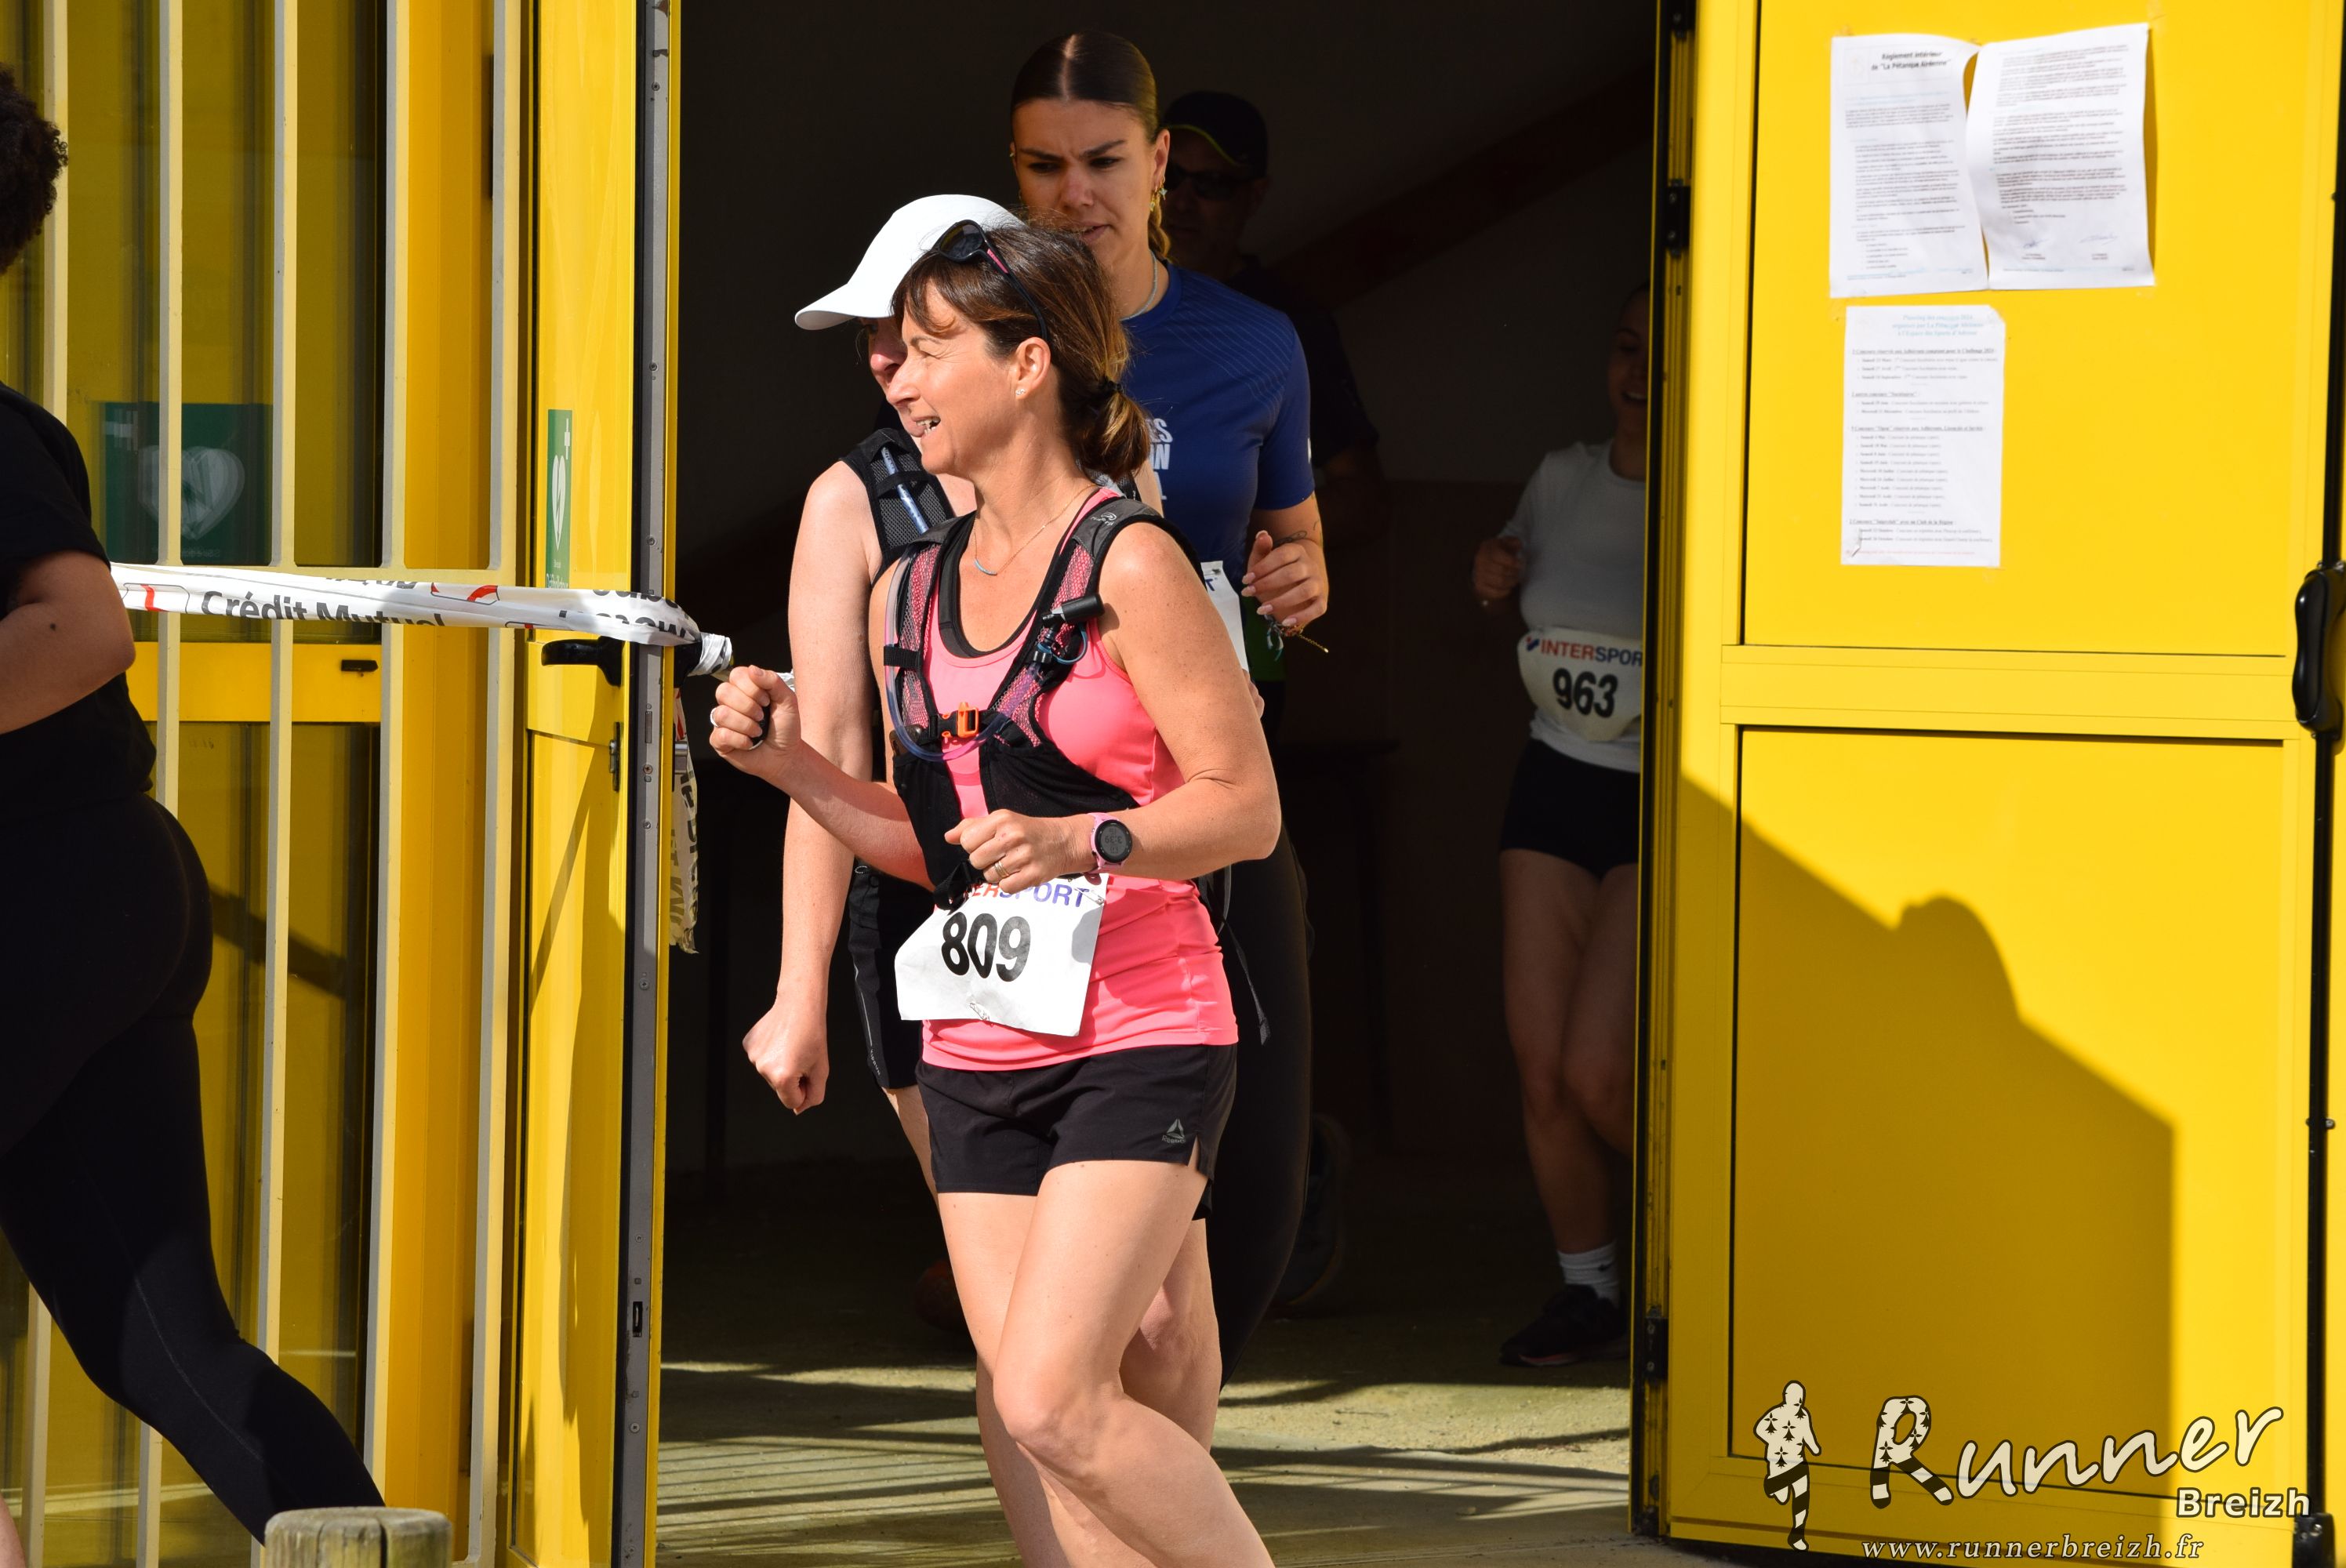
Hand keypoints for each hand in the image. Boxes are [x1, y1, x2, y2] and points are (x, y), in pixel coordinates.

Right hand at [709, 665, 796, 781]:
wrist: (786, 755)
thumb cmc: (785, 728)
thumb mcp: (787, 700)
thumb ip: (773, 681)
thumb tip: (752, 669)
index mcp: (745, 688)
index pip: (736, 675)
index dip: (752, 688)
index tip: (767, 700)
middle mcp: (731, 702)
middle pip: (723, 691)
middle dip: (748, 706)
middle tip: (762, 717)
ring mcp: (723, 721)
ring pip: (721, 714)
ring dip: (746, 725)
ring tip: (757, 732)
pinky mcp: (719, 740)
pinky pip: (721, 734)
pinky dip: (740, 740)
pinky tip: (749, 743)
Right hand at [741, 993, 827, 1112]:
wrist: (800, 1004)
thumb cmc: (813, 1034)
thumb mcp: (821, 1070)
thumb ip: (814, 1095)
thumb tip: (799, 1109)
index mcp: (782, 1077)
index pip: (791, 1102)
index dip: (803, 1090)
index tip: (808, 1073)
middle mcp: (763, 1069)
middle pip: (780, 1088)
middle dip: (792, 1077)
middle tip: (802, 1055)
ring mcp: (753, 1057)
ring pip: (770, 1074)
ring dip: (781, 1065)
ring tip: (791, 1045)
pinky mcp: (748, 1045)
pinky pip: (762, 1059)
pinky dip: (771, 1053)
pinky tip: (779, 1039)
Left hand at [946, 810, 1088, 893]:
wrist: (1064, 841)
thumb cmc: (1027, 831)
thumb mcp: (1002, 820)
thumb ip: (972, 827)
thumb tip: (948, 837)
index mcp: (1001, 819)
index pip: (967, 841)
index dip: (973, 846)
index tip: (987, 844)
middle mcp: (1012, 836)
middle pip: (976, 860)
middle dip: (985, 861)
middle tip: (1001, 855)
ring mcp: (1023, 856)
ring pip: (990, 876)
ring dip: (998, 874)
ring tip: (1012, 863)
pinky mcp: (1033, 875)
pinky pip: (1005, 888)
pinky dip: (1009, 884)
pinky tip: (1019, 873)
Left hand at [1242, 529, 1328, 633]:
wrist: (1297, 585)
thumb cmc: (1275, 573)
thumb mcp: (1263, 562)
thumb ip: (1262, 549)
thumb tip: (1262, 534)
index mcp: (1297, 552)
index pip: (1281, 556)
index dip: (1263, 567)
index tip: (1246, 580)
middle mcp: (1310, 566)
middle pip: (1291, 573)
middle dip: (1267, 584)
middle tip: (1248, 593)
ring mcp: (1317, 583)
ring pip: (1304, 591)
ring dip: (1281, 601)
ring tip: (1262, 609)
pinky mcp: (1321, 601)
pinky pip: (1317, 609)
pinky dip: (1302, 616)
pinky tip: (1285, 622)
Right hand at [1472, 536, 1523, 602]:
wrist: (1483, 560)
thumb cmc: (1498, 551)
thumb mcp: (1505, 542)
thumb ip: (1513, 542)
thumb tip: (1518, 544)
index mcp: (1487, 549)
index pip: (1500, 557)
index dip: (1513, 561)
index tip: (1520, 564)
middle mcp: (1480, 562)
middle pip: (1502, 571)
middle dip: (1514, 572)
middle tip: (1518, 572)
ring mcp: (1479, 575)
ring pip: (1500, 582)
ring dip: (1511, 582)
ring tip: (1515, 579)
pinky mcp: (1479, 586)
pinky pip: (1494, 592)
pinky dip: (1505, 591)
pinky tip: (1509, 587)